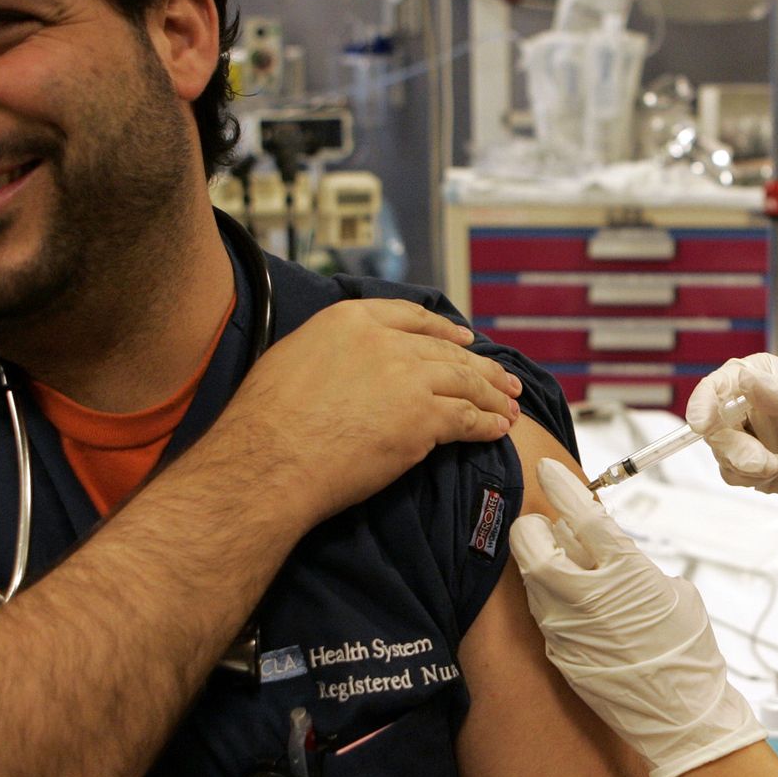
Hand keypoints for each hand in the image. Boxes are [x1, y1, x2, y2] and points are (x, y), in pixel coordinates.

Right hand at [212, 299, 522, 521]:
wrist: (270, 460)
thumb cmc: (265, 419)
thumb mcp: (292, 357)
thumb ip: (330, 350)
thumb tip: (342, 363)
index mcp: (350, 319)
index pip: (412, 316)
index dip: (444, 329)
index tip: (465, 337)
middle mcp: (386, 342)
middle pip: (447, 351)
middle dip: (481, 366)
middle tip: (505, 380)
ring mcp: (410, 378)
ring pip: (465, 382)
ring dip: (494, 396)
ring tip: (512, 406)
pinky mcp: (425, 419)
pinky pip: (468, 419)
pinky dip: (488, 424)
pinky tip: (499, 430)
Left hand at [510, 459, 763, 776]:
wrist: (681, 717)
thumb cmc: (689, 651)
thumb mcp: (671, 591)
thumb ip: (631, 563)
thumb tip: (603, 548)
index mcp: (624, 571)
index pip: (581, 514)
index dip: (563, 484)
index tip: (547, 466)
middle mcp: (584, 595)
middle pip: (531, 541)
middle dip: (535, 525)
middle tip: (551, 524)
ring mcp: (564, 625)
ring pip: (530, 575)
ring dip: (541, 560)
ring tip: (567, 562)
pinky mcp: (556, 650)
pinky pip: (541, 609)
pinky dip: (550, 596)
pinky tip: (572, 600)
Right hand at [687, 353, 777, 540]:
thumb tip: (745, 378)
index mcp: (762, 377)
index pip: (719, 384)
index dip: (704, 401)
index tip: (702, 423)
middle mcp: (750, 404)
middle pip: (711, 421)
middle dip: (730, 444)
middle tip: (760, 462)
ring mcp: (750, 437)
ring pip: (719, 450)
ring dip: (743, 463)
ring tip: (777, 466)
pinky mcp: (754, 466)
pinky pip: (731, 472)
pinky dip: (748, 476)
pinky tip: (777, 472)